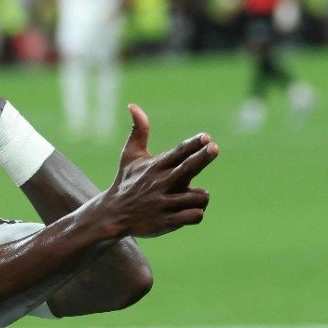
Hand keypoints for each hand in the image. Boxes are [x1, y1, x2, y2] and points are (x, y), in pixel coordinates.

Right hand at [94, 105, 216, 239]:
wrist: (113, 214)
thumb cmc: (126, 182)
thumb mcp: (130, 156)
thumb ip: (138, 131)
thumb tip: (133, 105)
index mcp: (157, 166)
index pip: (179, 152)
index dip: (194, 144)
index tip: (206, 137)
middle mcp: (162, 183)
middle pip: (188, 168)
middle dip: (203, 157)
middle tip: (214, 148)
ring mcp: (164, 203)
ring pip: (198, 196)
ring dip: (201, 195)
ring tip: (194, 196)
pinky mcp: (166, 222)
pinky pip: (194, 216)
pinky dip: (197, 213)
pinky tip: (192, 210)